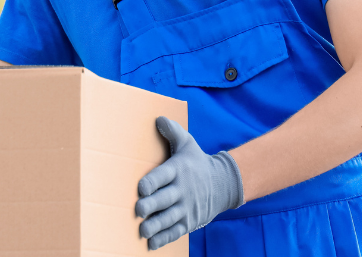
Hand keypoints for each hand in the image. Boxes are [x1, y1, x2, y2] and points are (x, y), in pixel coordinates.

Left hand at [135, 116, 243, 249]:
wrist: (223, 184)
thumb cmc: (197, 162)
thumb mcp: (188, 144)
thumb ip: (173, 131)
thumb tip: (158, 118)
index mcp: (178, 169)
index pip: (164, 175)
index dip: (153, 182)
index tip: (141, 188)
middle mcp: (182, 189)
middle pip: (165, 199)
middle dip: (151, 205)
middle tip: (138, 210)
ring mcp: (187, 207)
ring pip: (169, 218)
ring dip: (156, 225)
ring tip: (143, 230)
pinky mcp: (189, 221)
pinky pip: (176, 231)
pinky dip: (164, 238)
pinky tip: (151, 243)